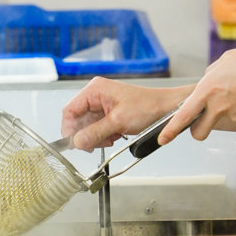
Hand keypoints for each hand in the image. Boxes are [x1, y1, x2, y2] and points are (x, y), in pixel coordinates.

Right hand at [61, 78, 175, 151]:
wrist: (167, 108)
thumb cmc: (148, 106)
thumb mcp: (118, 122)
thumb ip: (95, 133)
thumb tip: (77, 142)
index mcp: (95, 90)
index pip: (70, 110)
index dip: (69, 129)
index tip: (73, 143)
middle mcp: (96, 95)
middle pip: (78, 120)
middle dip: (86, 135)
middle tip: (94, 145)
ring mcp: (102, 104)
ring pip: (87, 126)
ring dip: (96, 137)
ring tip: (109, 139)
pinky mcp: (109, 113)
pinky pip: (97, 127)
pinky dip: (103, 136)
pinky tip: (114, 137)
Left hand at [157, 45, 235, 144]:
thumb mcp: (230, 58)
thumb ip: (213, 71)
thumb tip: (209, 79)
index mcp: (208, 89)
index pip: (184, 115)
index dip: (171, 130)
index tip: (162, 139)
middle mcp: (218, 105)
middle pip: (199, 131)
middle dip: (197, 130)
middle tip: (200, 121)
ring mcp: (233, 114)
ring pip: (218, 121)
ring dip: (220, 113)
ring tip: (233, 94)